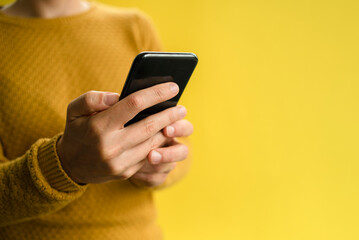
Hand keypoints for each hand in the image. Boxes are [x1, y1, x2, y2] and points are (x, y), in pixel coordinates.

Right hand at [57, 82, 186, 183]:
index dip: (156, 94)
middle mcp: (111, 146)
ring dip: (168, 130)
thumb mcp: (75, 109)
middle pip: (149, 126)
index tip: (172, 87)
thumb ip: (94, 99)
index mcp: (99, 126)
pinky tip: (165, 135)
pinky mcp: (125, 173)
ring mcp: (119, 162)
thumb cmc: (77, 131)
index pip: (134, 104)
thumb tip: (119, 97)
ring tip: (177, 119)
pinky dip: (158, 144)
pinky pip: (148, 156)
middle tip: (182, 108)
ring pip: (152, 143)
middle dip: (169, 115)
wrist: (69, 165)